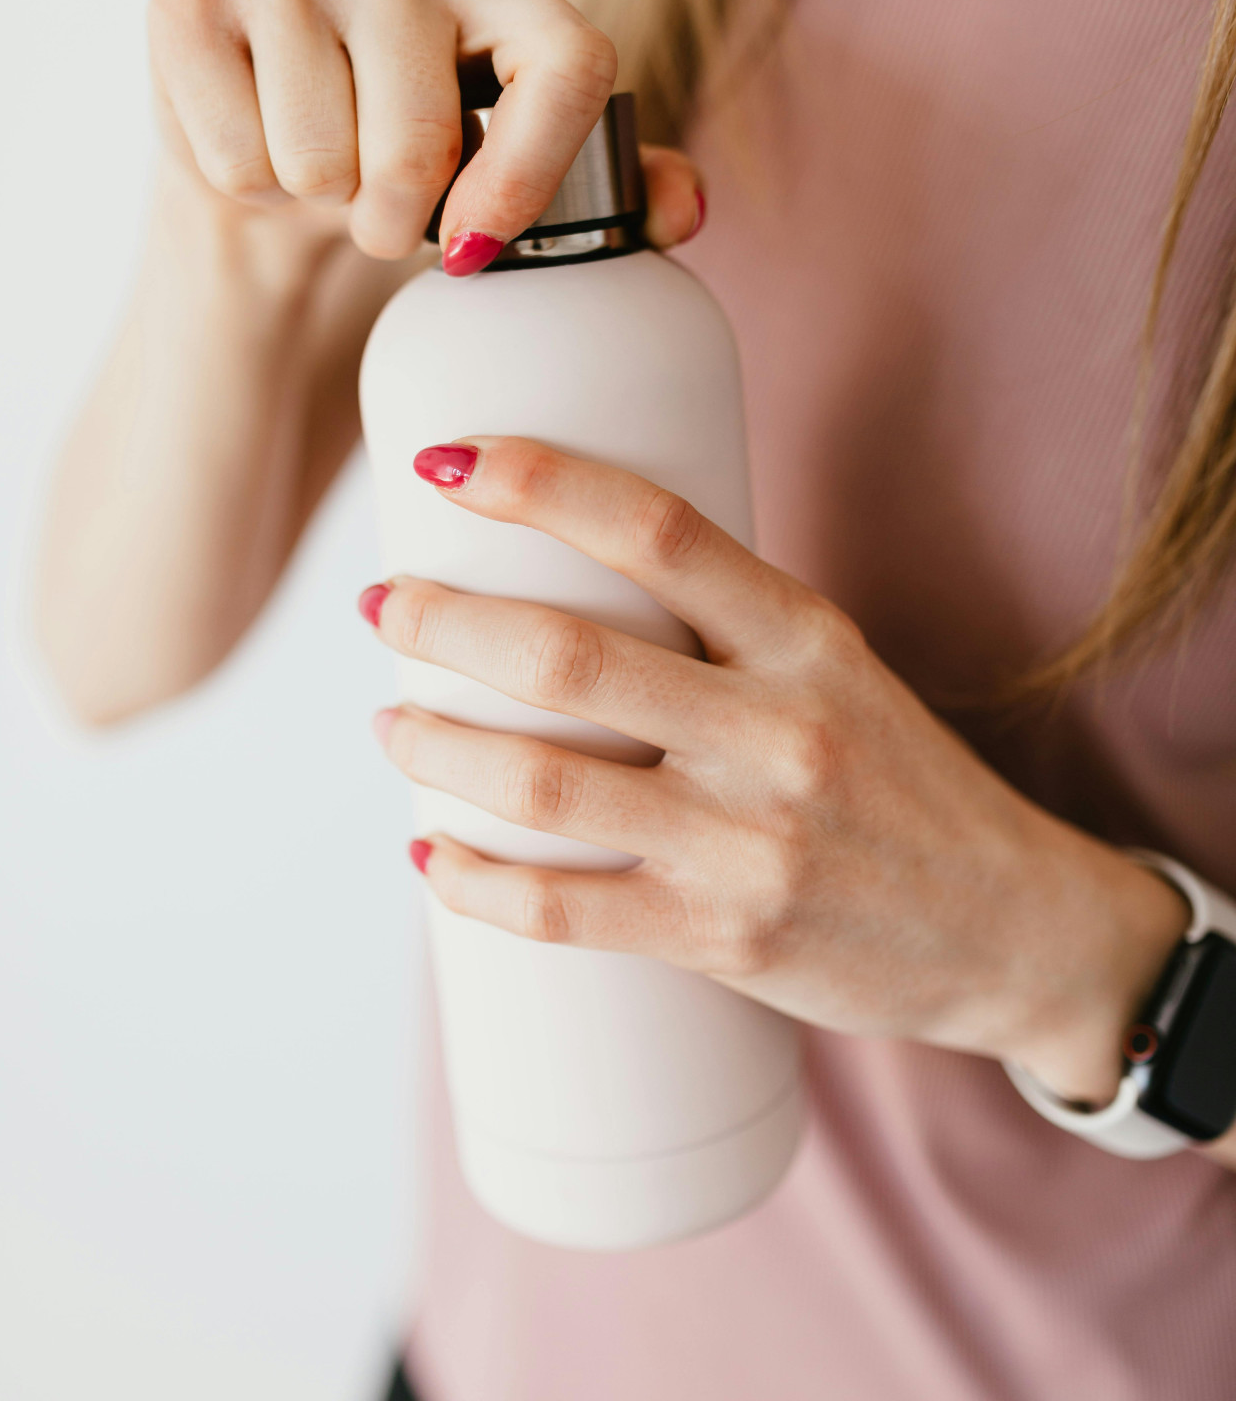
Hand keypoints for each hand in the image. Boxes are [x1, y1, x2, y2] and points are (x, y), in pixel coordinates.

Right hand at [147, 0, 701, 269]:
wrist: (270, 173)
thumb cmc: (410, 177)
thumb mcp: (521, 184)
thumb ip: (617, 193)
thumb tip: (684, 210)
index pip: (563, 64)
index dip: (529, 176)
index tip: (475, 248)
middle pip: (418, 137)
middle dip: (395, 220)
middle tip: (380, 216)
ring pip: (318, 155)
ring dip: (317, 201)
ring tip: (317, 170)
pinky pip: (236, 153)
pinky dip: (245, 186)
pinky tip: (255, 145)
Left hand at [364, 437, 1189, 1106]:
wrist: (1015, 929)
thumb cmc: (902, 781)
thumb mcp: (839, 668)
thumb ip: (725, 627)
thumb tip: (564, 578)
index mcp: (807, 638)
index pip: (659, 531)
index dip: (541, 483)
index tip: (449, 461)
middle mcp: (779, 731)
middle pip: (570, 658)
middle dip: (445, 623)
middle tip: (385, 606)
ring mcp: (748, 843)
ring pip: (544, 785)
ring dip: (436, 747)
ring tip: (390, 722)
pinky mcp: (722, 939)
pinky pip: (559, 911)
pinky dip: (471, 881)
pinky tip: (430, 851)